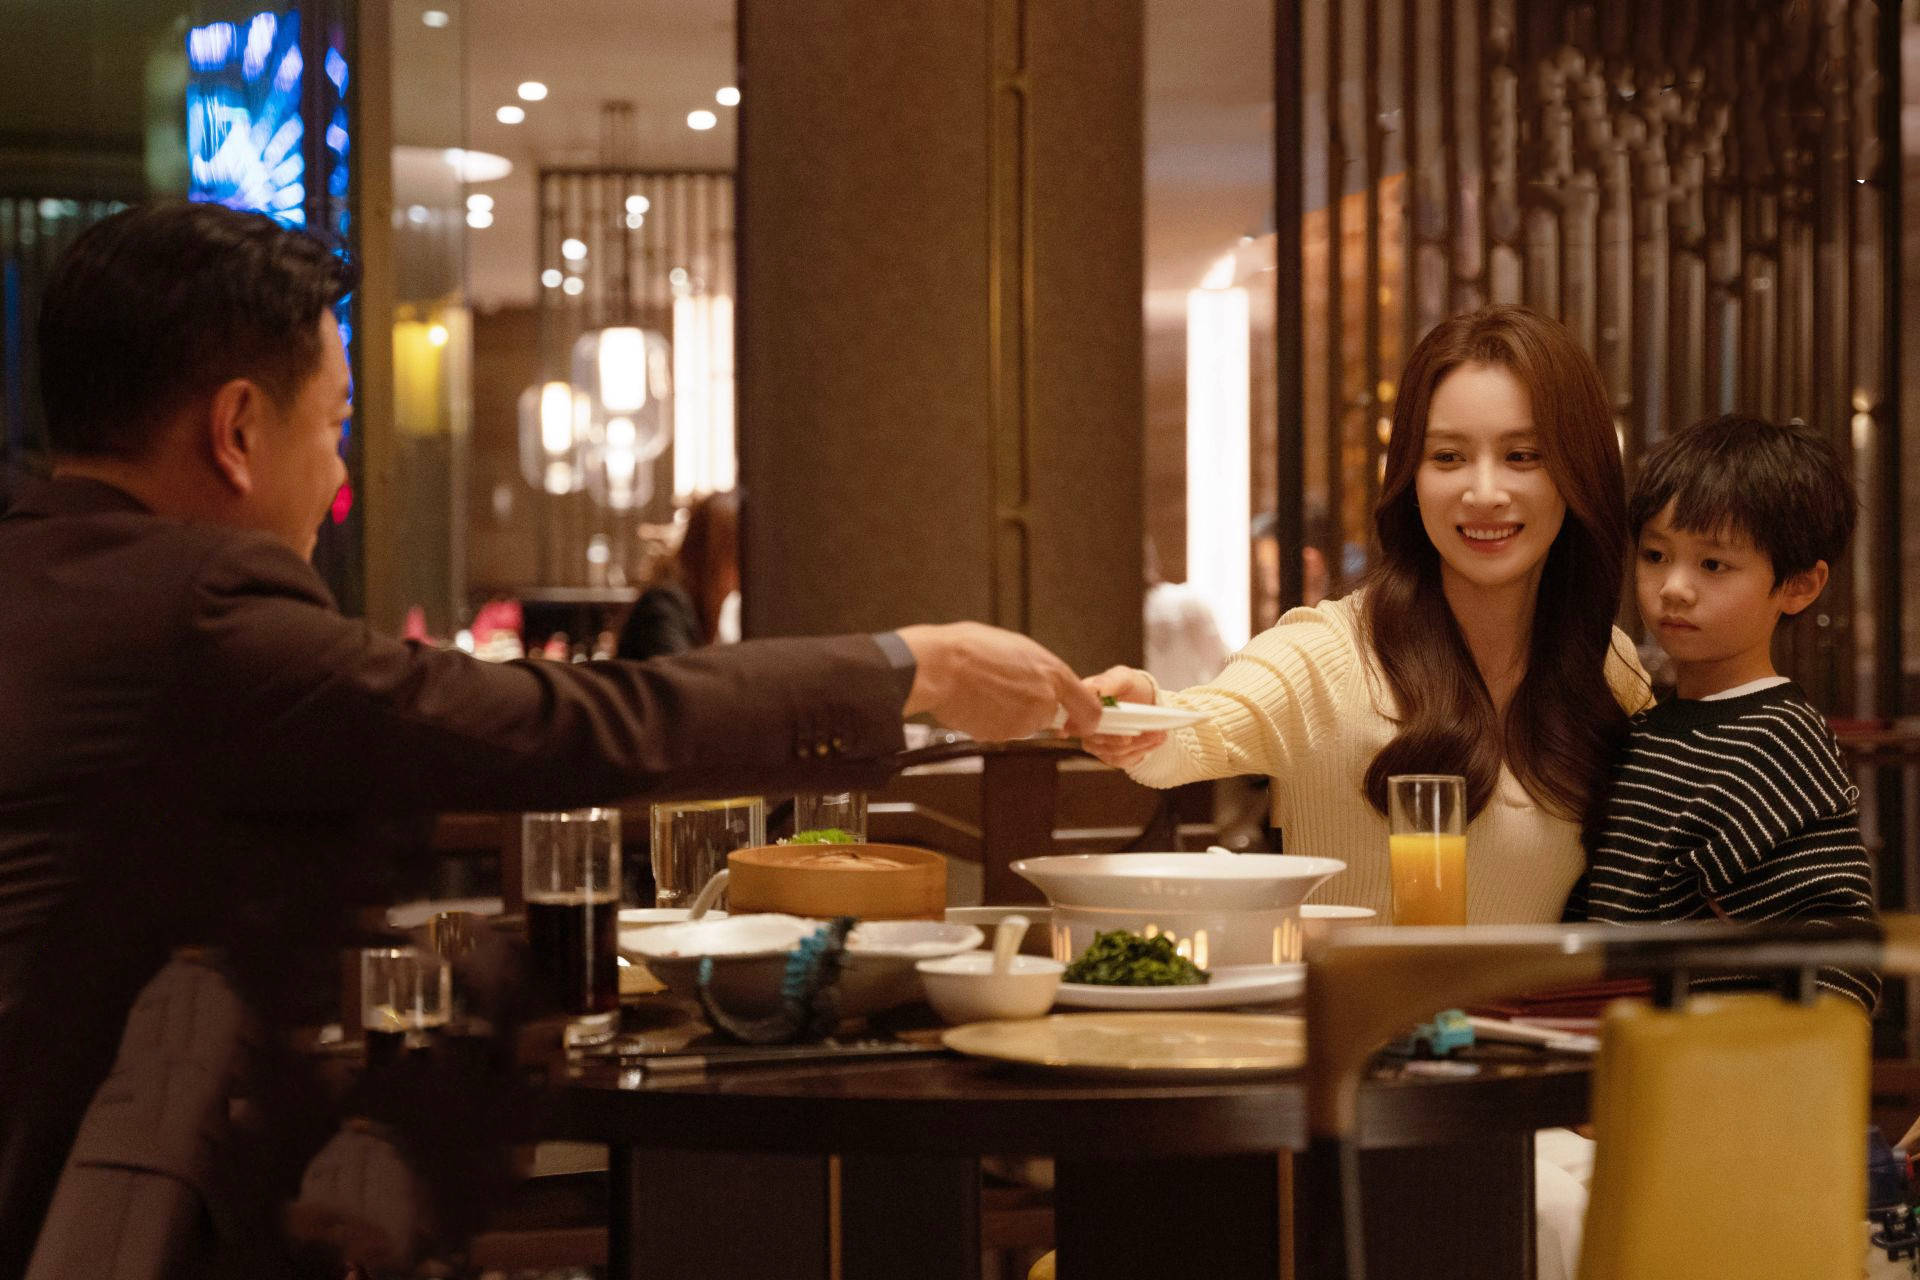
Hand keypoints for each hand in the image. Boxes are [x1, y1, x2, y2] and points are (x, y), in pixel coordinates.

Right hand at [897, 622, 1100, 740]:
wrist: (940, 666)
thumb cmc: (971, 650)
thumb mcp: (1017, 647)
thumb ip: (1039, 669)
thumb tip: (1042, 678)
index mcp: (1053, 674)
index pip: (1090, 708)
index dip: (1087, 719)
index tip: (1082, 723)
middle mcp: (1043, 701)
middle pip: (1049, 716)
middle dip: (1033, 710)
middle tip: (1008, 692)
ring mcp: (1022, 722)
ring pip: (1024, 724)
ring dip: (1010, 714)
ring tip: (986, 691)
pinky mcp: (1001, 736)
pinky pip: (1002, 732)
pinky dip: (991, 721)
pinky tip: (976, 702)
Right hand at [1079, 666, 1167, 768]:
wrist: (1143, 703)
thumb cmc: (1129, 687)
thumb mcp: (1123, 677)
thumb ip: (1110, 681)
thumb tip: (1095, 688)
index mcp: (1081, 703)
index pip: (1078, 715)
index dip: (1092, 721)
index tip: (1113, 720)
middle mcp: (1083, 725)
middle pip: (1095, 737)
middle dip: (1120, 735)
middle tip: (1141, 730)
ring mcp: (1094, 742)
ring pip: (1111, 750)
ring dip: (1137, 743)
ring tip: (1158, 733)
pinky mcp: (1108, 755)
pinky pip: (1122, 758)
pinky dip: (1141, 750)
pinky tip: (1157, 741)